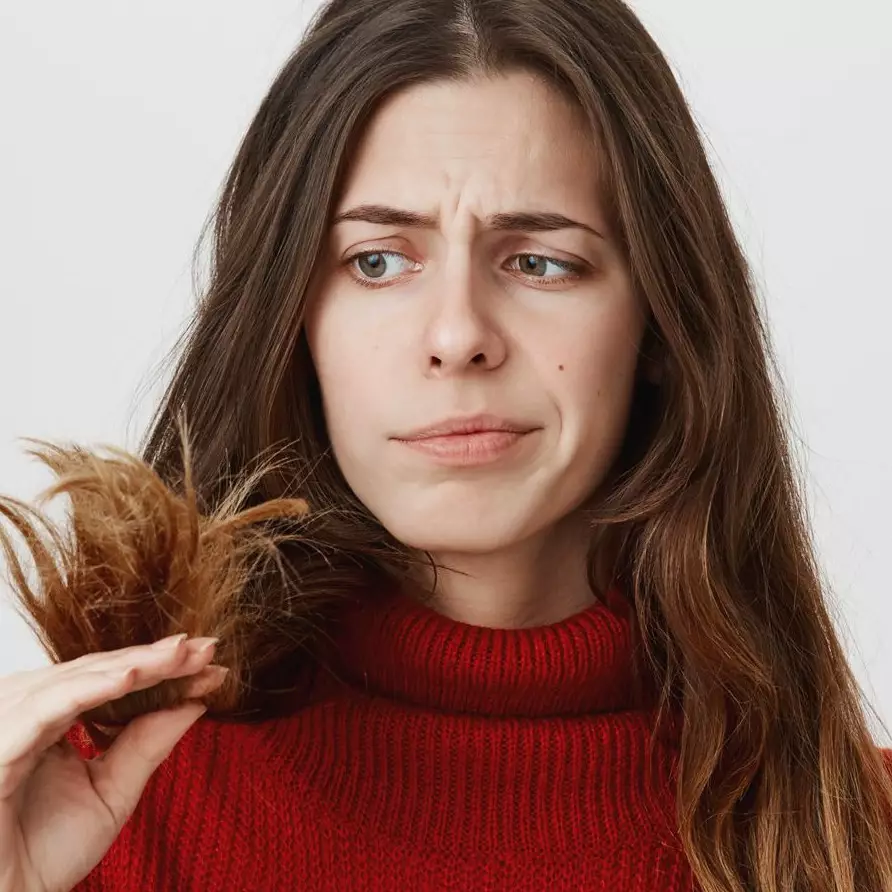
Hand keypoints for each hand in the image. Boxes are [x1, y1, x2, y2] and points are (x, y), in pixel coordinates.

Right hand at [0, 634, 226, 891]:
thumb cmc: (43, 854)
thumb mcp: (113, 792)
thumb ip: (148, 744)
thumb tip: (197, 702)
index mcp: (52, 721)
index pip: (112, 680)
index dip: (160, 668)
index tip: (209, 661)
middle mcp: (29, 714)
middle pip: (99, 671)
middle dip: (156, 658)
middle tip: (206, 647)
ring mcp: (11, 724)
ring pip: (79, 679)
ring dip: (133, 664)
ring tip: (179, 654)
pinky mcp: (0, 745)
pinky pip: (47, 708)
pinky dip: (91, 689)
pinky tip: (132, 676)